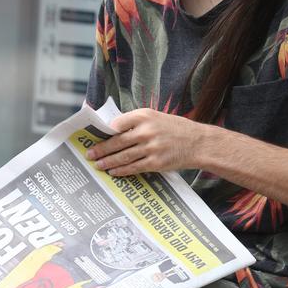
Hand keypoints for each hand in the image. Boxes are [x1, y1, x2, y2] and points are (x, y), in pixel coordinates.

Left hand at [85, 108, 207, 174]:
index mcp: (144, 115)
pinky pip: (134, 167)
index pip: (117, 123)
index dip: (103, 131)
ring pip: (123, 156)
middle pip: (117, 141)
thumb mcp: (156, 117)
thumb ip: (136, 122)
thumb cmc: (175, 129)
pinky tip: (113, 171)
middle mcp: (146, 130)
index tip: (92, 137)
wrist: (198, 143)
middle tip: (89, 155)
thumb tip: (113, 131)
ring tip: (98, 165)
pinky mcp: (156, 162)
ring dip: (108, 162)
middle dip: (101, 149)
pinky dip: (122, 170)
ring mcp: (151, 147)